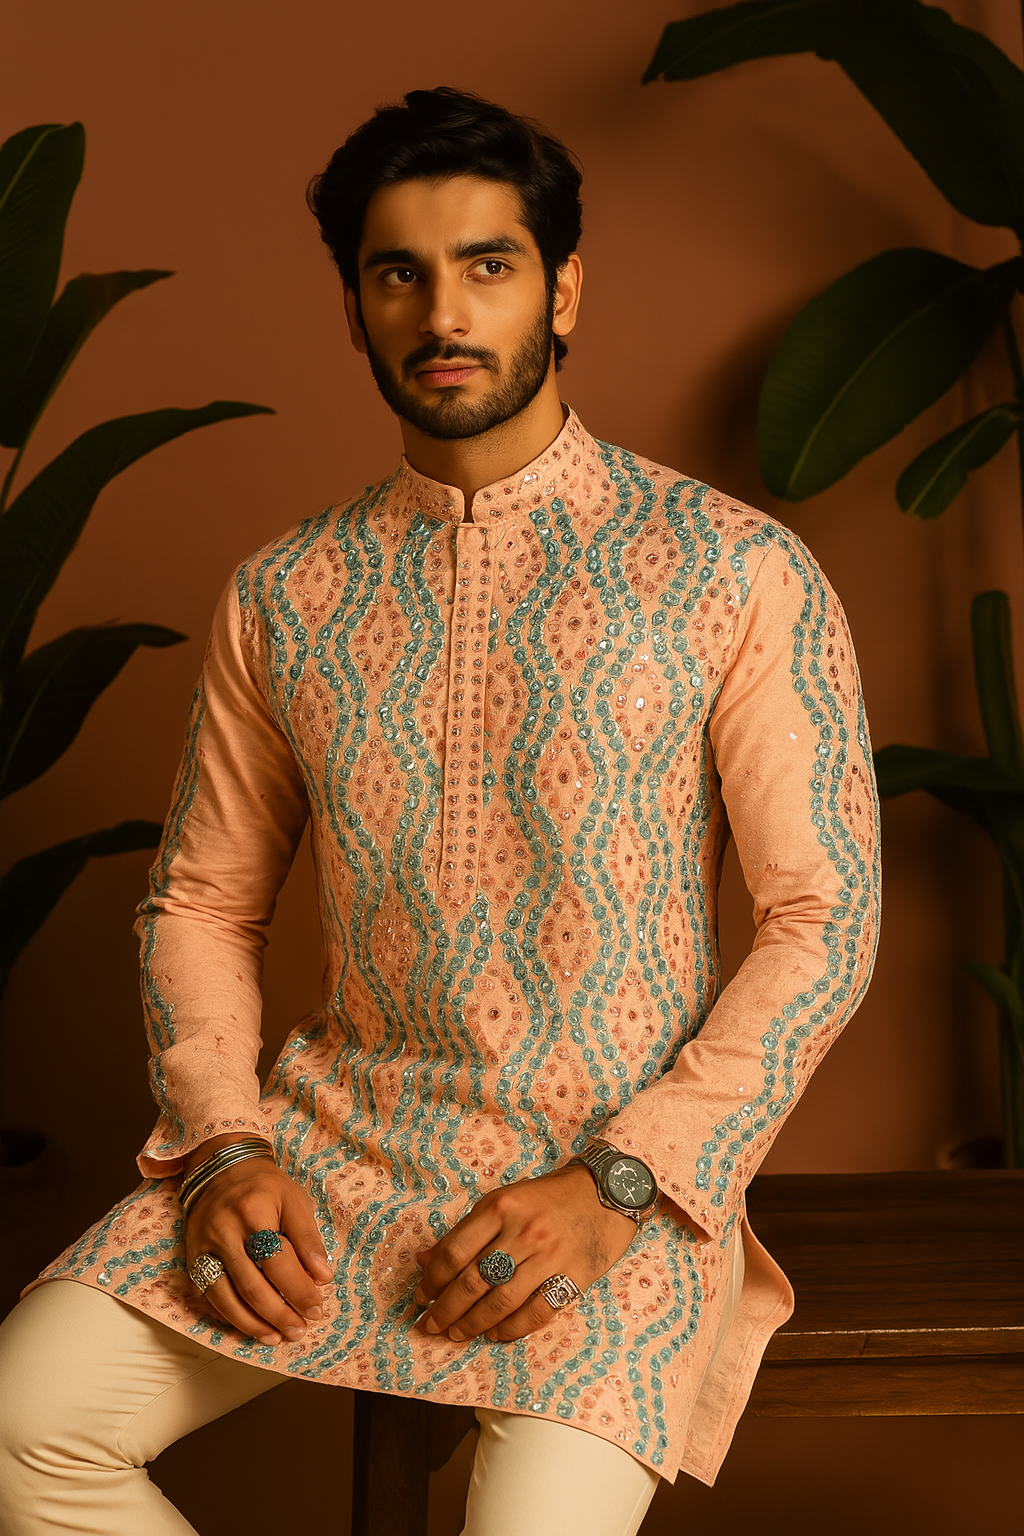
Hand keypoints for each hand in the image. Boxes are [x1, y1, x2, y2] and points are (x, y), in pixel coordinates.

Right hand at [183, 1136, 331, 1346]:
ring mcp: (204, 1248)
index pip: (278, 1262)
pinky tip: (252, 1328)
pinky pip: (211, 1297)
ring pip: (227, 1298)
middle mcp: (224, 1232)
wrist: (222, 1169)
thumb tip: (322, 1278)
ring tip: (278, 1337)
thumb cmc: (265, 1188)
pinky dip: (232, 1318)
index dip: (299, 1290)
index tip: (317, 1309)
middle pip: (253, 1286)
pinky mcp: (192, 1259)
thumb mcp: (294, 1201)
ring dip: (255, 1324)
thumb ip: (308, 1239)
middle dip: (279, 1314)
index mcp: (254, 1213)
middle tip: (300, 1330)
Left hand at [413, 1164, 637, 1342]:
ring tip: (457, 1334)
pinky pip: (535, 1313)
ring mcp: (549, 1256)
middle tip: (431, 1326)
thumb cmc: (548, 1197)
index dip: (433, 1280)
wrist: (605, 1193)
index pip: (455, 1252)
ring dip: (473, 1324)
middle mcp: (523, 1231)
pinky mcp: (573, 1276)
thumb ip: (466, 1232)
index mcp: (501, 1206)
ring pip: (500, 1302)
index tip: (421, 1297)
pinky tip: (495, 1334)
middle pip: (473, 1281)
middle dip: (446, 1310)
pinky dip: (511, 1329)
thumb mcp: (504, 1201)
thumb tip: (424, 1260)